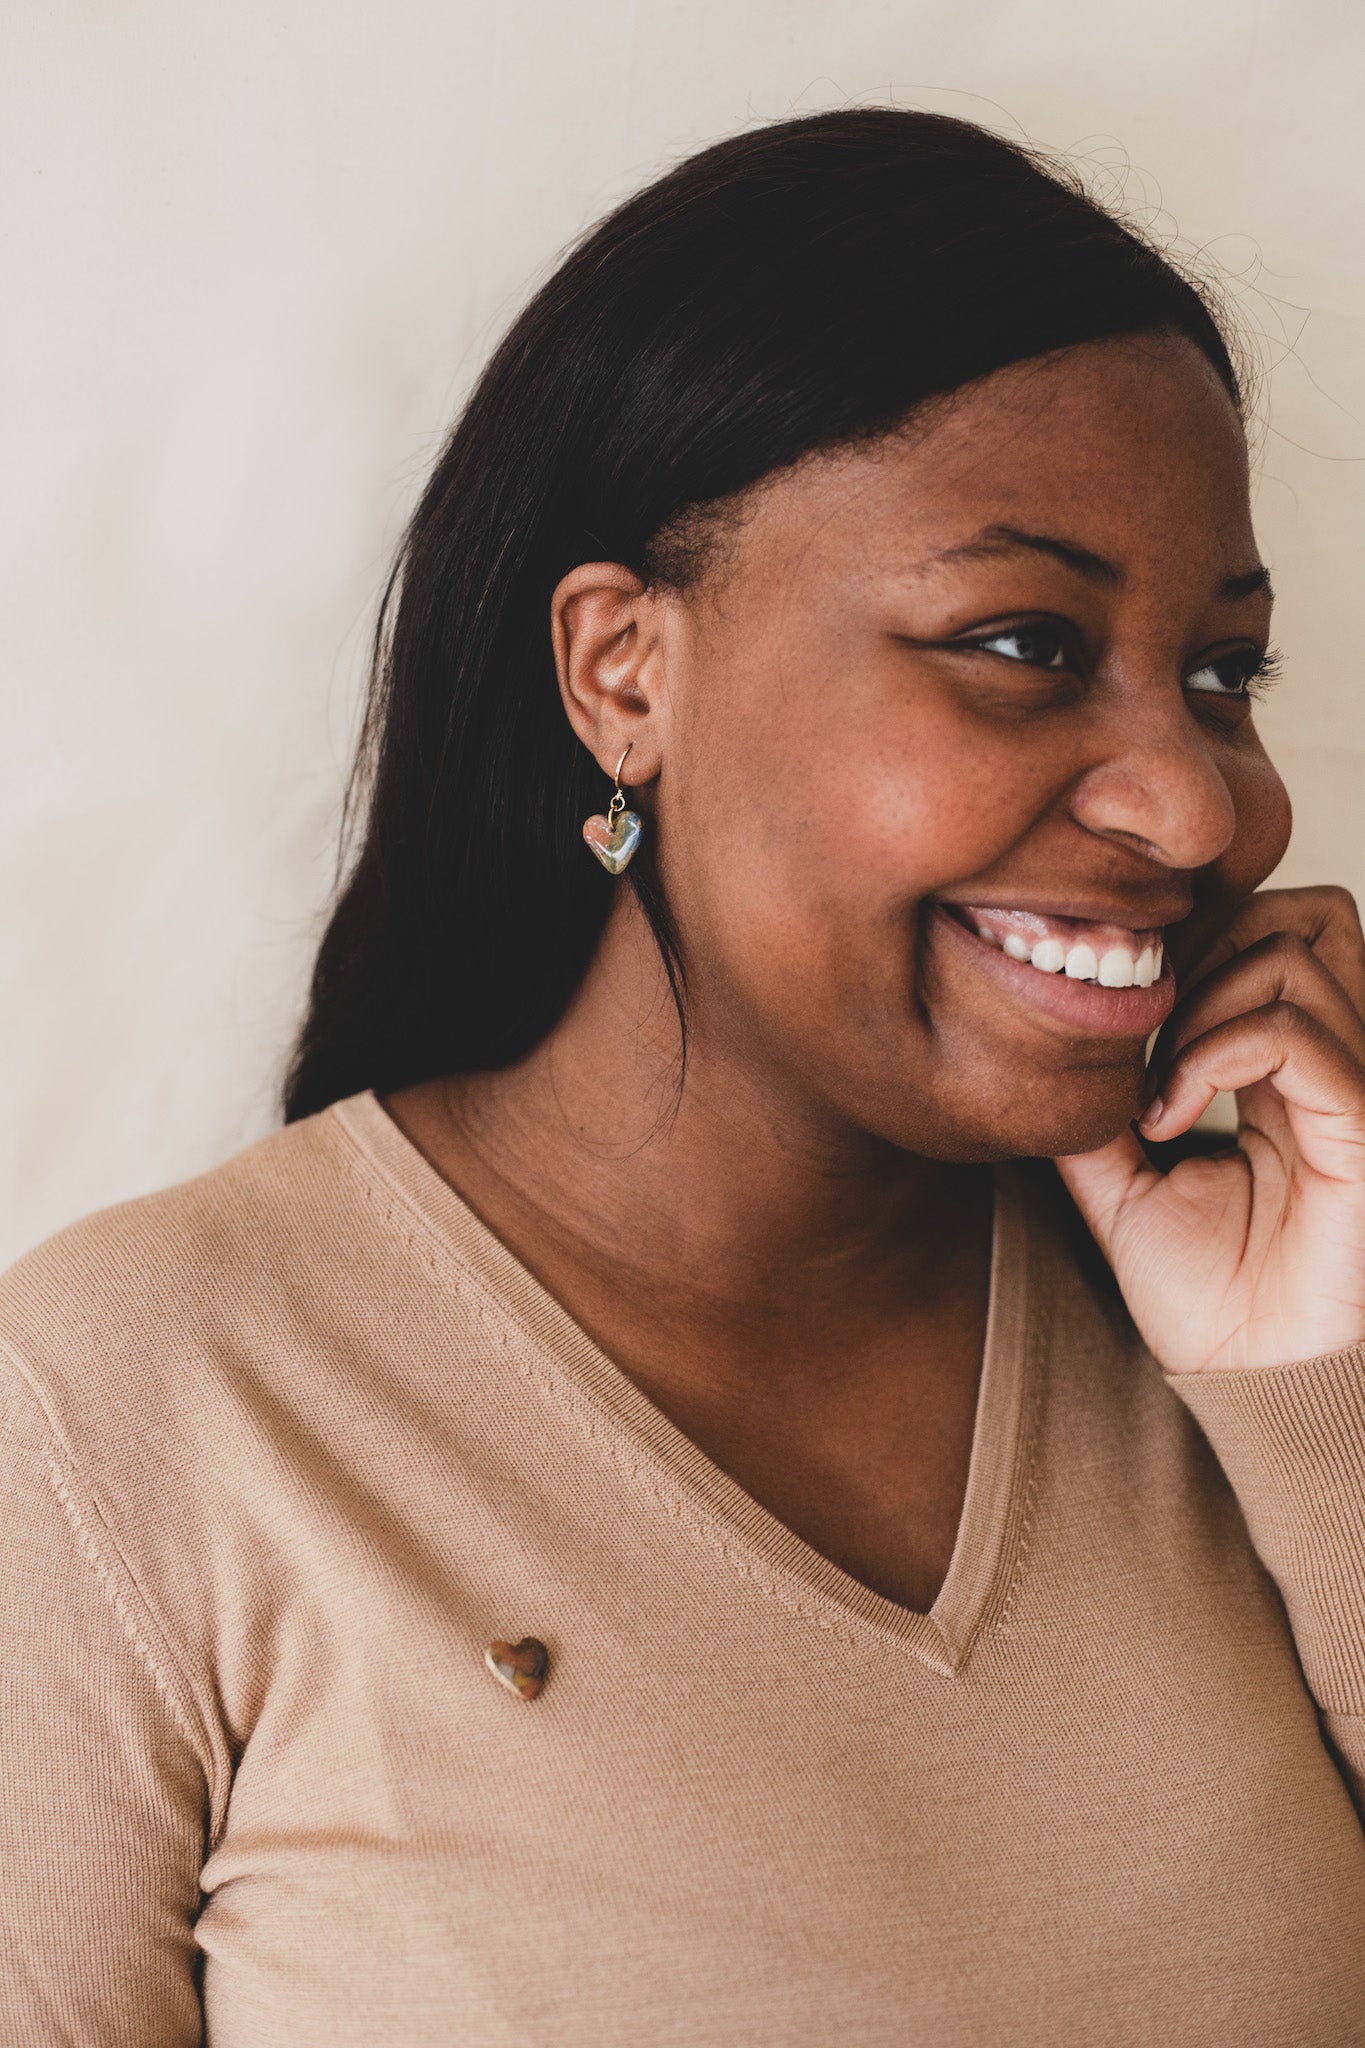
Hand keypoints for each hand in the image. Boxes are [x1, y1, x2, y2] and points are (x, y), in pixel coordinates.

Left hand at [1055, 886, 1364, 1373]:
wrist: (1243, 1379)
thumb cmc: (1201, 1291)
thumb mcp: (1119, 1180)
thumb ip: (1092, 1108)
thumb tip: (1031, 1043)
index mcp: (1286, 1062)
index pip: (1266, 926)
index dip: (1190, 942)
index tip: (1123, 1022)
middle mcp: (1331, 1059)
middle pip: (1297, 910)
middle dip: (1201, 949)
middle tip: (1146, 1043)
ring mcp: (1351, 1087)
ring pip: (1296, 947)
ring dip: (1202, 1001)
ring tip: (1158, 1086)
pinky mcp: (1361, 1126)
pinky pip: (1298, 1034)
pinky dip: (1214, 1055)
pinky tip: (1167, 1117)